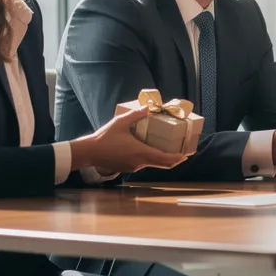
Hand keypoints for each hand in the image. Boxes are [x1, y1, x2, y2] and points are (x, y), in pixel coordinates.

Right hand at [71, 106, 193, 175]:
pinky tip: (149, 151)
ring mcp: (133, 167)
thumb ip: (135, 115)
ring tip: (168, 150)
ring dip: (161, 159)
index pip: (164, 158)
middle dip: (173, 160)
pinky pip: (143, 164)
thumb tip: (147, 107)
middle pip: (162, 164)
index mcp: (141, 152)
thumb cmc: (105, 137)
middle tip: (182, 155)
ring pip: (152, 164)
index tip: (185, 156)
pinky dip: (150, 159)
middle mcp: (139, 162)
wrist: (89, 152)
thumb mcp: (120, 122)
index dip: (176, 158)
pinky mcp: (128, 168)